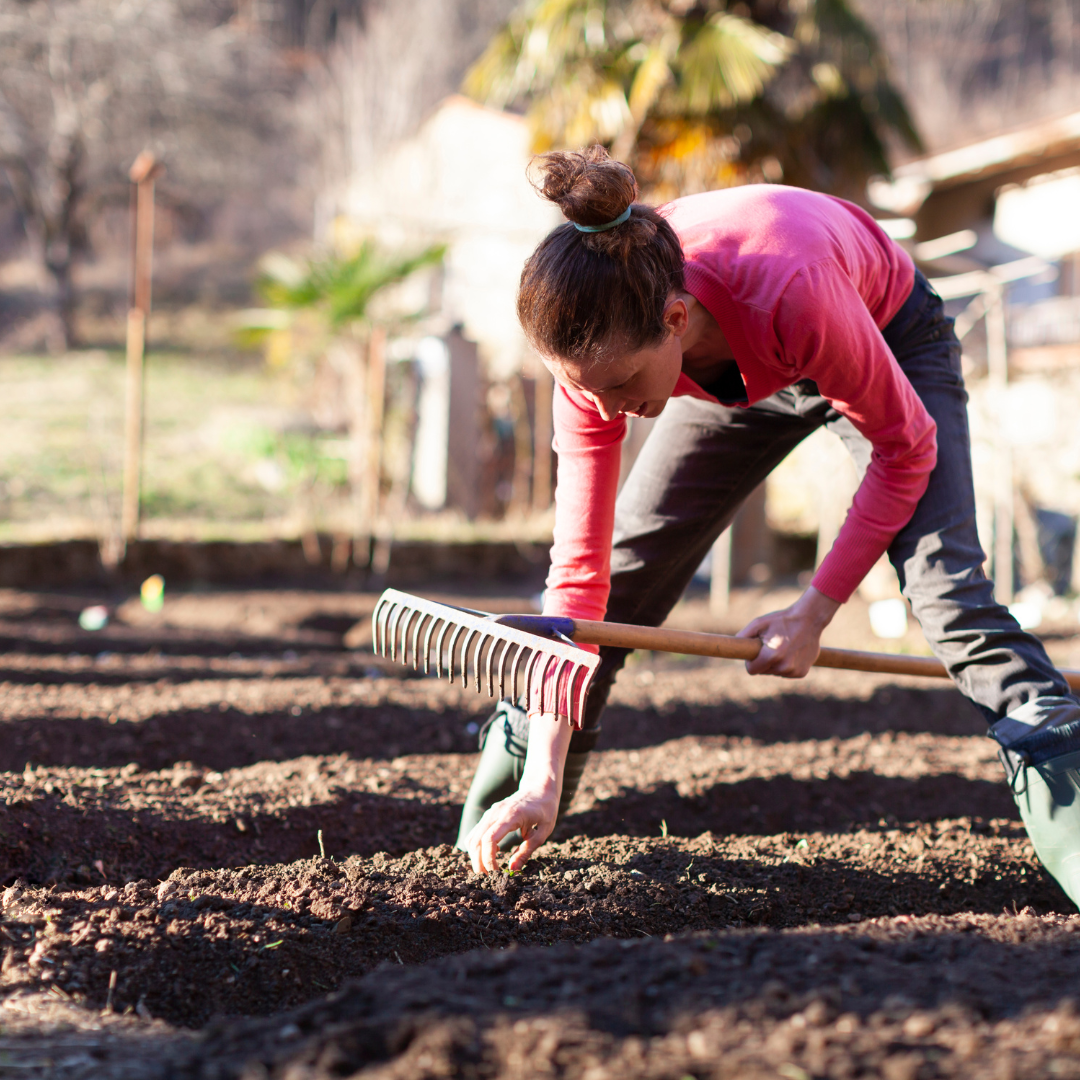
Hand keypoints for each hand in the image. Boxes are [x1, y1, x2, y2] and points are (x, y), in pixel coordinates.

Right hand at [465, 712, 571, 874]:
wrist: (540, 786)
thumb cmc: (545, 808)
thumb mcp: (543, 832)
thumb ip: (527, 851)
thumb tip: (512, 869)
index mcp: (511, 816)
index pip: (489, 839)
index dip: (489, 859)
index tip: (498, 873)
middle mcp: (496, 812)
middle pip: (476, 840)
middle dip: (479, 863)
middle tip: (490, 879)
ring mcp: (491, 812)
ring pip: (473, 837)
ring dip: (476, 856)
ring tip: (489, 870)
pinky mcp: (489, 815)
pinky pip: (476, 833)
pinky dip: (478, 847)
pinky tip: (493, 853)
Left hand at [736, 586, 839, 677]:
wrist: (810, 619)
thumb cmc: (781, 620)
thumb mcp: (759, 623)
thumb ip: (743, 636)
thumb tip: (732, 647)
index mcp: (772, 655)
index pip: (752, 670)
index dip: (751, 661)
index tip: (755, 652)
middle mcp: (784, 666)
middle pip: (763, 671)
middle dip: (763, 661)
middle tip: (771, 645)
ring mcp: (794, 671)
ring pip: (775, 672)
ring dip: (775, 663)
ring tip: (783, 647)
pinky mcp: (802, 673)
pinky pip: (786, 673)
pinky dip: (786, 665)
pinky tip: (791, 652)